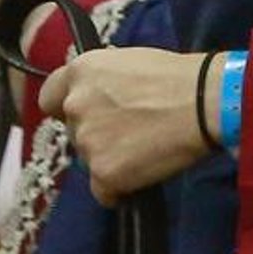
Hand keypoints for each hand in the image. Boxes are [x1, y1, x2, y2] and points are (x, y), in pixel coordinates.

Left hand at [40, 48, 220, 203]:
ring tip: (145, 151)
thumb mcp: (127, 62)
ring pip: (89, 160)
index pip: (50, 98)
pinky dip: (120, 189)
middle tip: (130, 132)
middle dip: (96, 134)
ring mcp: (87, 142)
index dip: (66, 108)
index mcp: (80, 72)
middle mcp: (75, 106)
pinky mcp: (103, 174)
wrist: (203, 104)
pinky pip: (103, 192)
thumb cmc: (176, 77)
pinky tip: (143, 173)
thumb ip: (102, 81)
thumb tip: (100, 96)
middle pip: (74, 131)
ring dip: (110, 160)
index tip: (86, 115)